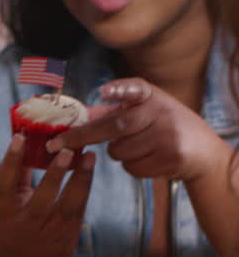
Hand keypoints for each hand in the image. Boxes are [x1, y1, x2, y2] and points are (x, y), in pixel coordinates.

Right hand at [0, 134, 94, 256]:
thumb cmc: (8, 227)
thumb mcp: (1, 207)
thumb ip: (13, 178)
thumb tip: (25, 139)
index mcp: (0, 218)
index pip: (3, 188)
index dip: (10, 162)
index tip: (20, 138)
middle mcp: (22, 231)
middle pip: (40, 202)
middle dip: (54, 176)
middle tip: (67, 151)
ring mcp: (47, 240)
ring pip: (68, 208)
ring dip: (80, 181)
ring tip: (89, 156)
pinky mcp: (66, 244)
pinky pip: (78, 213)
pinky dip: (84, 190)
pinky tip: (88, 171)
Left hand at [46, 78, 218, 180]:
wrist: (201, 149)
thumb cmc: (162, 125)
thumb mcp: (144, 110)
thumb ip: (112, 111)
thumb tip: (76, 115)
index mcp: (150, 95)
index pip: (135, 88)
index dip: (120, 90)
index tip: (105, 92)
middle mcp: (160, 111)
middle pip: (114, 126)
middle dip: (81, 137)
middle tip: (56, 145)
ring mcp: (167, 135)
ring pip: (119, 152)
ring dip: (119, 154)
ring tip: (139, 147)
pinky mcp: (171, 157)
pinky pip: (132, 168)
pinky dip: (132, 167)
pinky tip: (150, 159)